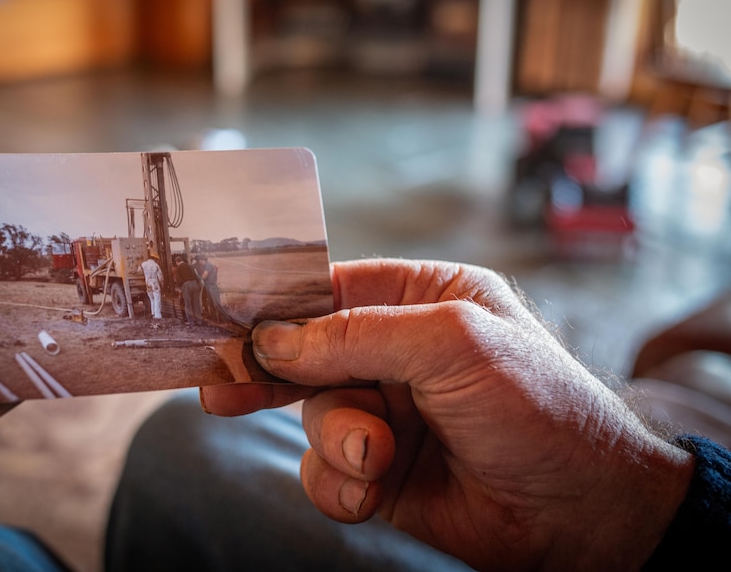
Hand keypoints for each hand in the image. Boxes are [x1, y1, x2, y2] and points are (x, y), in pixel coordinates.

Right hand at [201, 259, 693, 570]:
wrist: (582, 514)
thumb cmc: (540, 408)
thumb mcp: (454, 345)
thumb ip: (359, 335)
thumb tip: (275, 340)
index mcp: (423, 298)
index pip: (331, 290)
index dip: (278, 306)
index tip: (229, 324)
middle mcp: (400, 352)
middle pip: (307, 354)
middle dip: (273, 376)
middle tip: (221, 388)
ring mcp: (388, 412)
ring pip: (314, 416)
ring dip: (336, 439)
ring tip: (374, 456)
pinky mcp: (379, 469)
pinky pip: (326, 470)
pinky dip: (339, 483)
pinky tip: (369, 490)